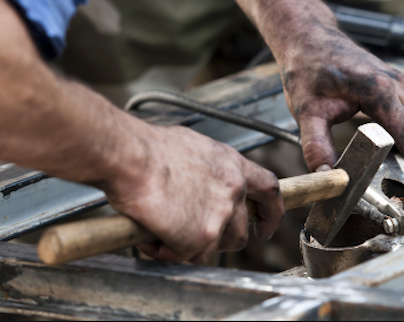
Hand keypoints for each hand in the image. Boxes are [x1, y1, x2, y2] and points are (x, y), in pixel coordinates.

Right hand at [99, 124, 283, 263]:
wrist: (132, 157)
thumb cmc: (149, 148)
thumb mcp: (191, 147)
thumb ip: (205, 169)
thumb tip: (195, 181)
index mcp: (232, 165)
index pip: (268, 190)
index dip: (270, 212)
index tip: (265, 226)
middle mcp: (234, 189)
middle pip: (240, 231)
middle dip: (218, 240)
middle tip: (191, 235)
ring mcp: (221, 214)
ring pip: (215, 247)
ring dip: (191, 246)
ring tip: (163, 231)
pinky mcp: (202, 236)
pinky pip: (187, 256)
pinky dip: (168, 251)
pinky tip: (152, 235)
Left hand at [279, 28, 403, 198]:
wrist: (306, 37)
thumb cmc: (307, 67)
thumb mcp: (306, 110)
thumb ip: (316, 145)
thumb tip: (327, 178)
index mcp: (379, 90)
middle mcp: (396, 85)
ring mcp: (397, 83)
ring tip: (401, 182)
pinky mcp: (392, 85)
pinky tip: (392, 158)